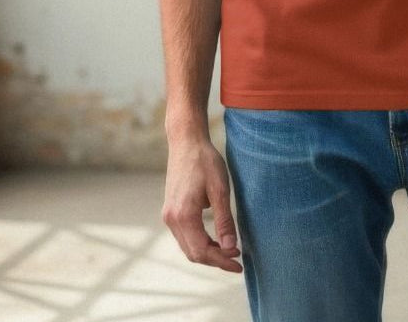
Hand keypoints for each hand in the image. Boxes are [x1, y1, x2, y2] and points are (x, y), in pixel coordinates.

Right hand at [161, 131, 242, 272]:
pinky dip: (200, 242)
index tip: (239, 264)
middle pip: (193, 253)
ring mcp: (168, 215)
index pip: (202, 251)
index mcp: (183, 215)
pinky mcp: (170, 211)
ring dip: (208, 252)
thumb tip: (230, 248)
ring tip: (229, 251)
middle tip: (237, 260)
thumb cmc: (205, 161)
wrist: (186, 142)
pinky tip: (215, 239)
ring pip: (188, 246)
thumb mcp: (220, 189)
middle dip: (216, 260)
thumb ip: (224, 220)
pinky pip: (185, 236)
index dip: (221, 261)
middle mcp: (171, 219)